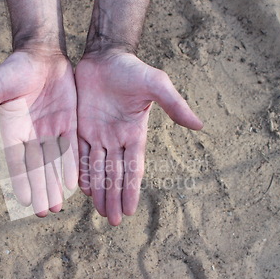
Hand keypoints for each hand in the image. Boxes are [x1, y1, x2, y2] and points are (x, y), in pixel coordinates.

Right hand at [0, 50, 77, 216]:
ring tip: (58, 205)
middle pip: (36, 168)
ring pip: (53, 163)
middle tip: (45, 211)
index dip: (21, 182)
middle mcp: (31, 135)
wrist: (41, 54)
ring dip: (55, 184)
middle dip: (41, 189)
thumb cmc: (13, 69)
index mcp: (11, 130)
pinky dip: (71, 165)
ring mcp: (50, 130)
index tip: (25, 201)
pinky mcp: (68, 123)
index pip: (16, 162)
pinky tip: (74, 182)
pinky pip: (70, 148)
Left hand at [75, 51, 202, 225]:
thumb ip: (175, 105)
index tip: (130, 211)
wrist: (105, 57)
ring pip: (97, 169)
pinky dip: (80, 172)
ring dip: (98, 190)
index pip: (134, 168)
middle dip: (114, 197)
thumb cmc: (132, 69)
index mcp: (135, 134)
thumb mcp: (156, 84)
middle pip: (115, 174)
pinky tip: (80, 189)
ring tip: (99, 212)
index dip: (131, 189)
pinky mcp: (81, 128)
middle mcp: (116, 139)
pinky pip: (79, 155)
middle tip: (112, 221)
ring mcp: (98, 135)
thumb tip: (200, 125)